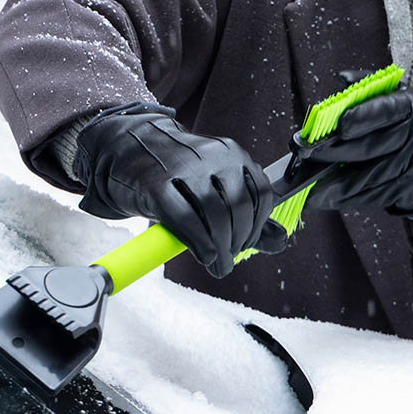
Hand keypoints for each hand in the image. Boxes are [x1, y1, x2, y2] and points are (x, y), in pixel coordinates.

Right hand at [73, 104, 285, 277]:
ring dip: (221, 247)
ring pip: (213, 212)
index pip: (261, 192)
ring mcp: (183, 167)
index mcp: (232, 153)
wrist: (132, 150)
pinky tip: (205, 255)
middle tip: (229, 259)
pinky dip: (199, 242)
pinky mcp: (155, 183)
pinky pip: (184, 217)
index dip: (258, 225)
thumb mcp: (217, 186)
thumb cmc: (180, 176)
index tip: (246, 243)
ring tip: (218, 263)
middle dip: (238, 240)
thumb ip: (249, 214)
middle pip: (238, 205)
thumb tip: (280, 241)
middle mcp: (212, 155)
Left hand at [292, 89, 412, 231]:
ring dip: (333, 183)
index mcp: (411, 106)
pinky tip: (321, 197)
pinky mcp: (406, 190)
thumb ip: (369, 90)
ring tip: (306, 183)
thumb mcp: (401, 101)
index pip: (386, 109)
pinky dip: (343, 198)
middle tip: (305, 153)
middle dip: (334, 152)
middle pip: (370, 146)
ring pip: (367, 176)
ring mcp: (412, 165)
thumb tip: (341, 78)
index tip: (340, 125)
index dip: (363, 116)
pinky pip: (370, 195)